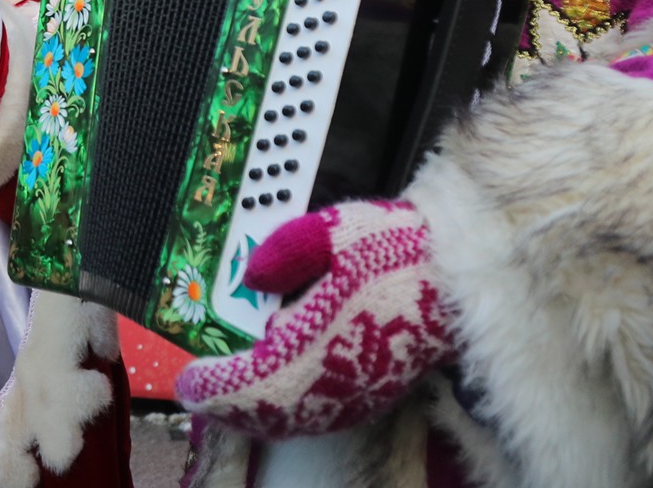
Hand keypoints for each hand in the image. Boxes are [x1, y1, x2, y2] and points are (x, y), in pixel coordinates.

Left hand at [175, 199, 453, 439]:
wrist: (462, 278)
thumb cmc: (398, 250)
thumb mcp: (332, 231)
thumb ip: (283, 252)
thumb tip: (252, 275)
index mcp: (312, 348)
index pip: (246, 385)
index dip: (212, 387)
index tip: (189, 379)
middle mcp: (332, 385)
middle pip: (265, 414)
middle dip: (229, 406)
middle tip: (204, 392)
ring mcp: (358, 395)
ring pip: (294, 421)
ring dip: (257, 413)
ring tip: (234, 395)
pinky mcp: (377, 395)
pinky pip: (321, 417)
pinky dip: (289, 412)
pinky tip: (282, 393)